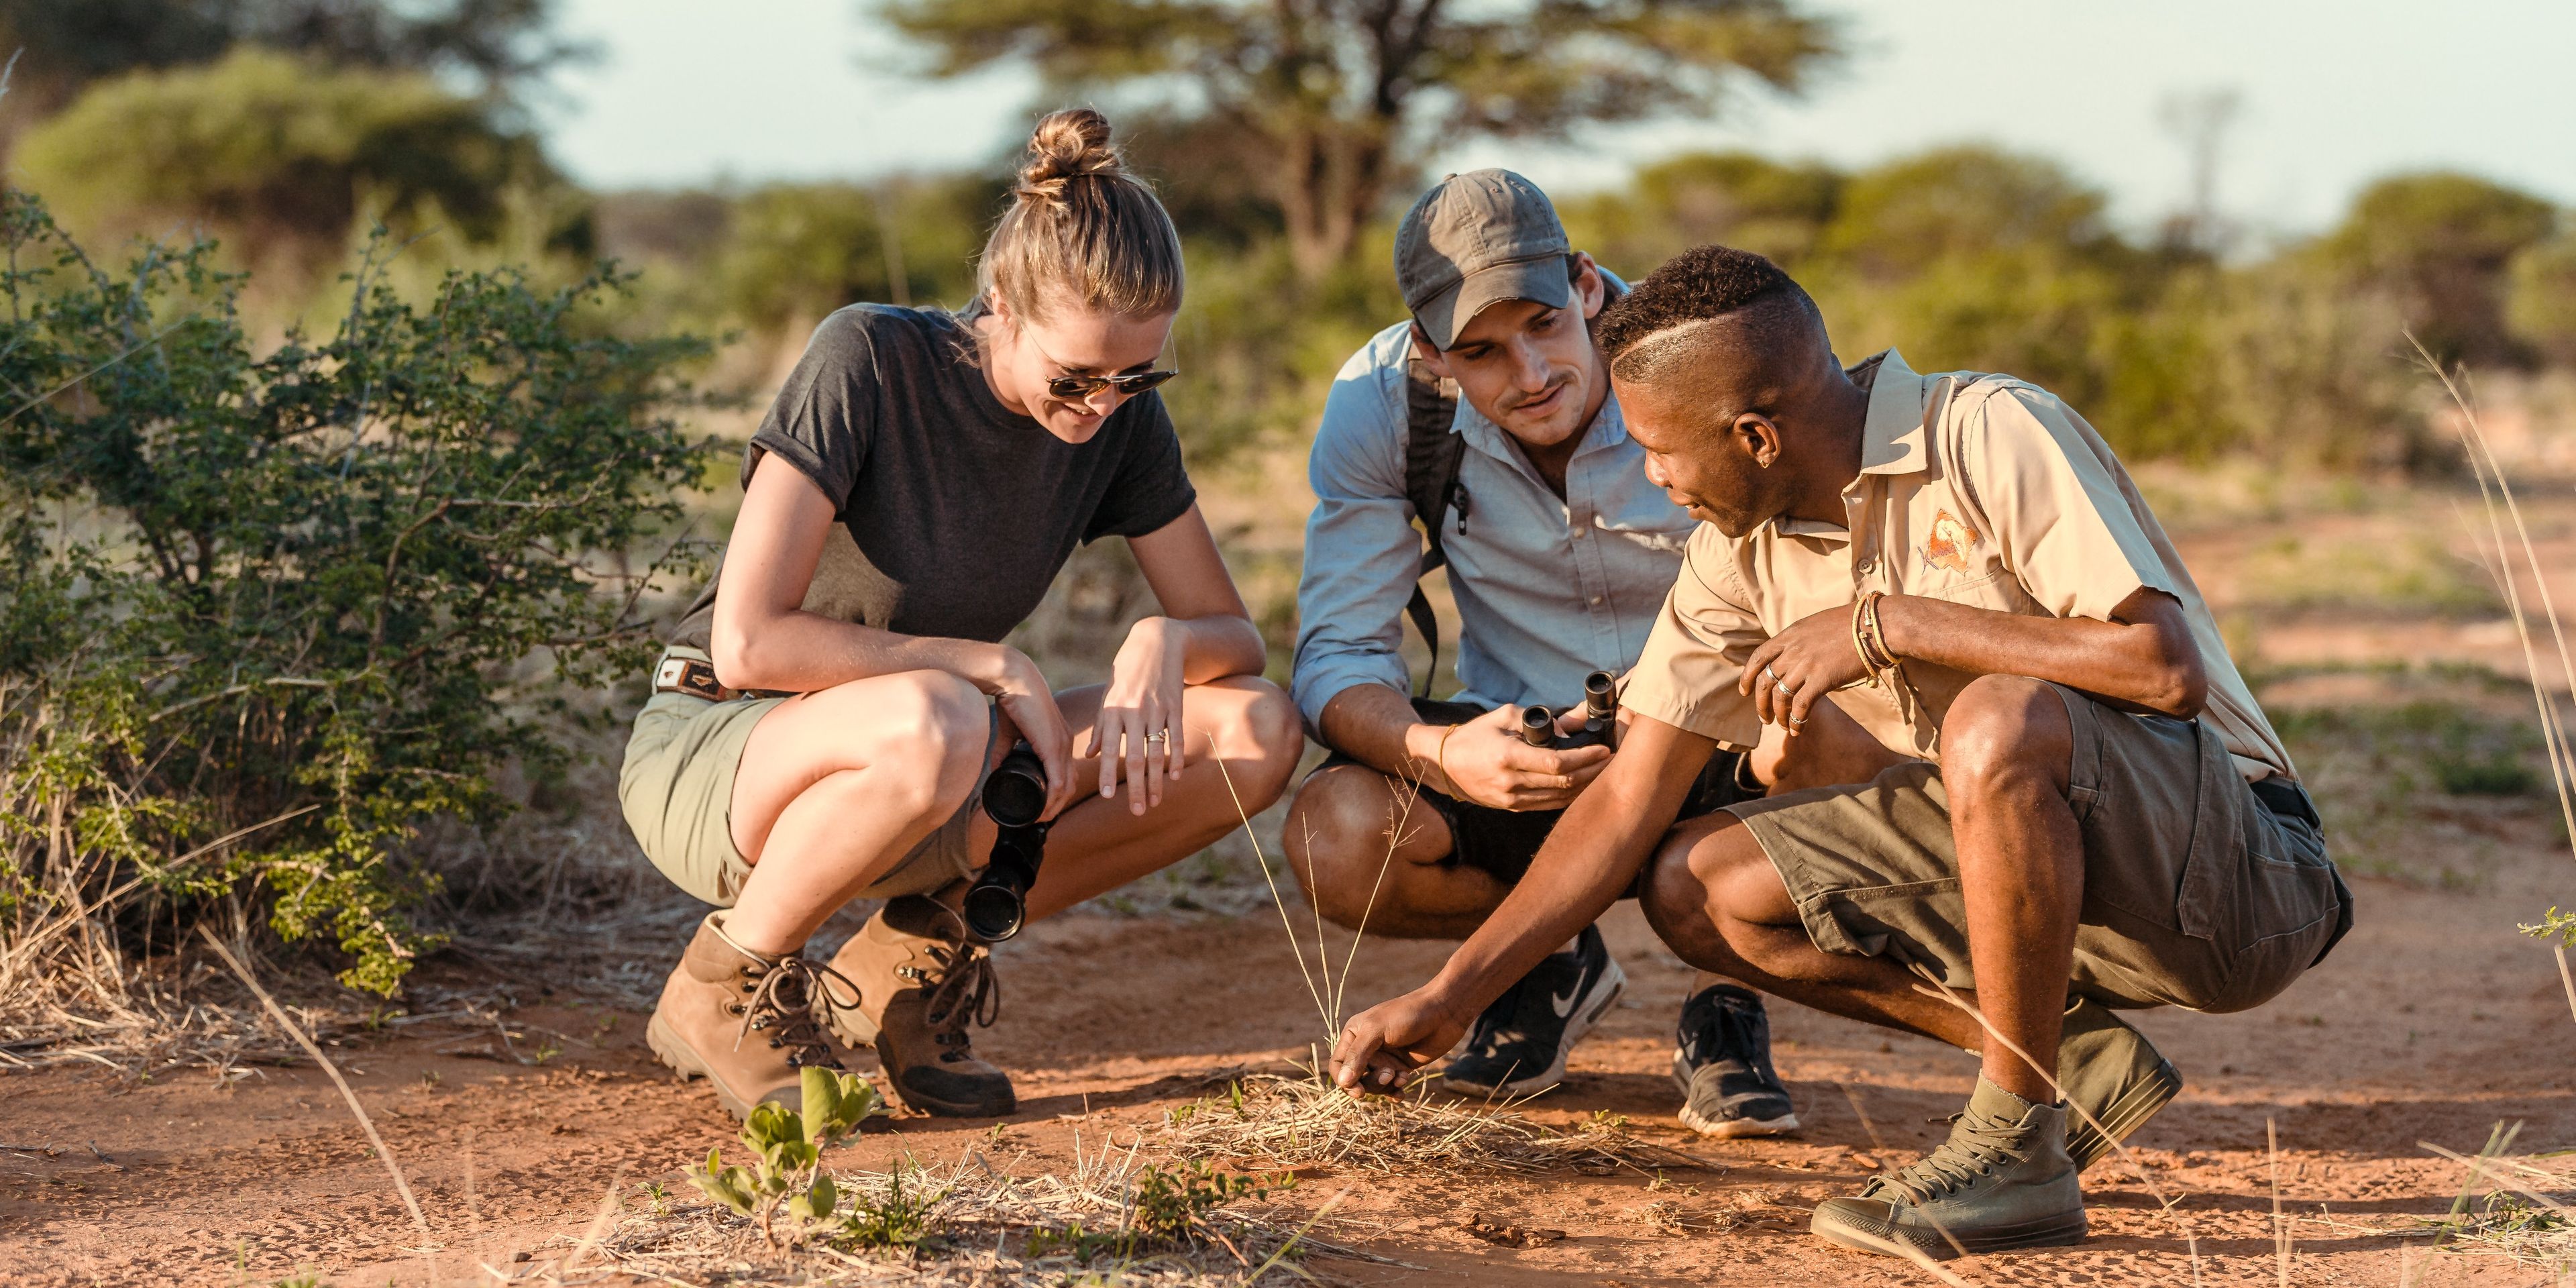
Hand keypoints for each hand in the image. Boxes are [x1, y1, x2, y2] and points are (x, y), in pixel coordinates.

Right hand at [984, 645, 1077, 820]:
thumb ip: (1005, 750)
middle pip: (1070, 784)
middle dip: (1057, 804)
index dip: (1057, 793)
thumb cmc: (1013, 700)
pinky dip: (1051, 798)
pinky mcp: (1053, 747)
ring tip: (1038, 818)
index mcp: (1060, 739)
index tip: (1042, 806)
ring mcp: (1062, 746)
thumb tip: (995, 770)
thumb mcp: (1010, 731)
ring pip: (1066, 786)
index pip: (1066, 773)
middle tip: (1040, 818)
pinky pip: (1057, 781)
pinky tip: (1041, 809)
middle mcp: (1066, 744)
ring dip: (1054, 806)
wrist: (1014, 680)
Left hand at [1091, 616, 1186, 814]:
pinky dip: (1175, 758)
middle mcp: (1134, 711)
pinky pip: (1176, 737)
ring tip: (1156, 802)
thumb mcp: (1109, 694)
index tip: (1108, 796)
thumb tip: (1092, 755)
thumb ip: (1101, 726)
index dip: (1109, 773)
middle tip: (1138, 811)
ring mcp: (1156, 709)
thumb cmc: (1127, 670)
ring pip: (1156, 752)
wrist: (1157, 640)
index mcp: (1113, 709)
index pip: (1110, 748)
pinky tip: (1175, 777)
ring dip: (1157, 780)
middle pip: (1134, 757)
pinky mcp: (1175, 706)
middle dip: (1136, 787)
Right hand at [1332, 988, 1468, 1094]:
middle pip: (1356, 1079)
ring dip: (1386, 1085)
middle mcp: (1366, 1047)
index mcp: (1354, 1034)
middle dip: (1372, 1082)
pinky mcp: (1401, 1067)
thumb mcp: (1377, 1030)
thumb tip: (1342, 1082)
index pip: (1337, 1065)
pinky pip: (1391, 1087)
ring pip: (1374, 1085)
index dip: (1344, 1081)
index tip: (1358, 1091)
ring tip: (1401, 1076)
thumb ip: (1358, 1055)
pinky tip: (1402, 1092)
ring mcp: (1385, 1058)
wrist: (1444, 1013)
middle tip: (1389, 1074)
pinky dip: (1395, 1091)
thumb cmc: (1408, 1014)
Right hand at [1426, 705, 1611, 810]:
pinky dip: (1569, 796)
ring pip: (1559, 798)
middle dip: (1592, 771)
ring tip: (1603, 772)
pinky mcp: (1512, 808)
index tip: (1604, 749)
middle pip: (1563, 783)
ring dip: (1585, 786)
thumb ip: (1534, 720)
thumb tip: (1566, 728)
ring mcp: (1511, 799)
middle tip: (1611, 760)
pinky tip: (1583, 786)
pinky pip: (1548, 805)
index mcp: (1508, 757)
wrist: (1444, 764)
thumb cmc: (1473, 735)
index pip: (1557, 763)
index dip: (1585, 758)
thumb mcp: (1501, 716)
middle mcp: (1511, 782)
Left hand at [1739, 604, 1872, 733]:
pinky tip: (1797, 729)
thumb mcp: (1817, 625)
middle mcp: (1792, 650)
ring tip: (1782, 726)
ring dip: (1778, 715)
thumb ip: (1802, 642)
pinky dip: (1796, 721)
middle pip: (1765, 681)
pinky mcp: (1821, 679)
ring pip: (1780, 696)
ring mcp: (1805, 665)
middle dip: (1760, 703)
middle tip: (1764, 719)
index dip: (1747, 676)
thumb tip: (1799, 660)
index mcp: (1789, 635)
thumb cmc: (1853, 624)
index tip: (1744, 692)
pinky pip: (1800, 706)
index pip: (1758, 657)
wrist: (1876, 625)